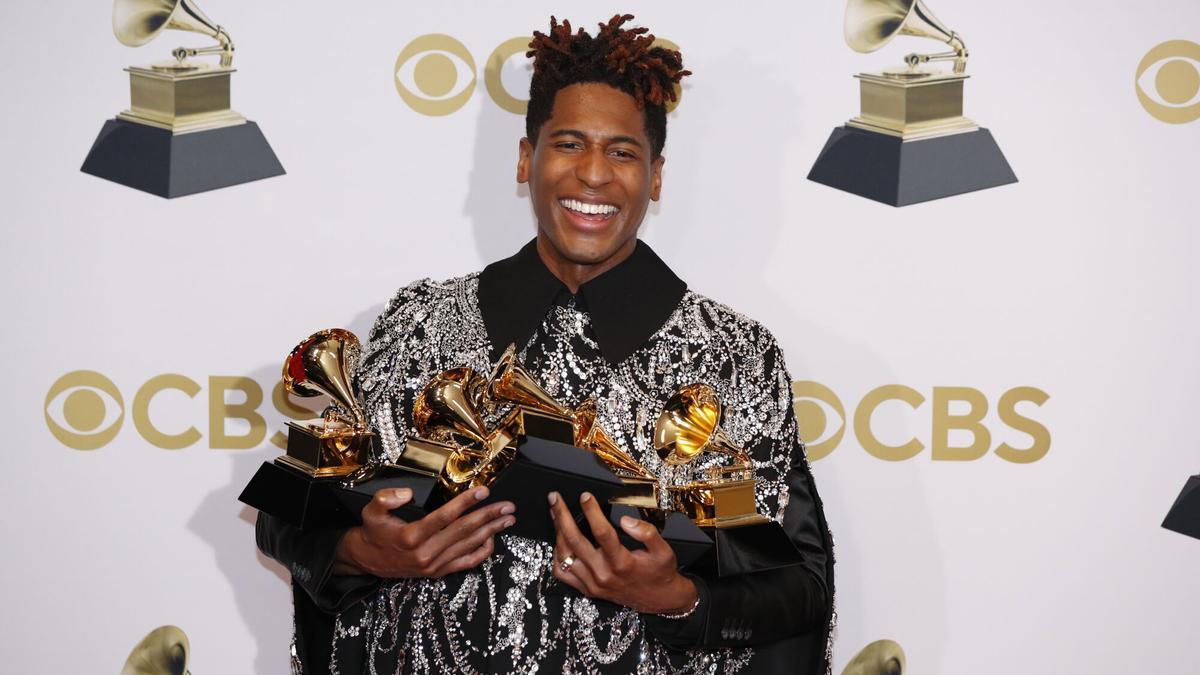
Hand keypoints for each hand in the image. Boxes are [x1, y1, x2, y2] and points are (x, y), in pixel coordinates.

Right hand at [334, 486, 514, 578]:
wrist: (368, 560)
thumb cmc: (374, 532)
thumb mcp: (371, 511)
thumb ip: (386, 498)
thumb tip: (407, 493)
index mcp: (411, 536)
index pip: (444, 516)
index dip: (466, 503)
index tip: (484, 491)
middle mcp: (425, 553)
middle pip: (464, 531)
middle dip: (489, 516)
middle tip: (508, 506)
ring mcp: (434, 565)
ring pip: (469, 545)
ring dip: (491, 531)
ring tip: (508, 519)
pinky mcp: (438, 572)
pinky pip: (466, 563)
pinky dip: (482, 552)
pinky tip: (493, 539)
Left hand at [549, 491, 697, 614]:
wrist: (659, 599)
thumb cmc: (659, 573)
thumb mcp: (663, 550)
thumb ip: (647, 532)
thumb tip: (625, 520)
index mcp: (622, 562)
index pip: (602, 532)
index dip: (591, 511)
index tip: (585, 496)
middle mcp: (604, 574)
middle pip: (575, 541)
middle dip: (562, 516)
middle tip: (555, 498)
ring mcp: (593, 583)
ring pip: (565, 556)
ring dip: (557, 533)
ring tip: (555, 514)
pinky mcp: (588, 590)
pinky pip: (563, 574)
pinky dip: (557, 556)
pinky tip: (560, 542)